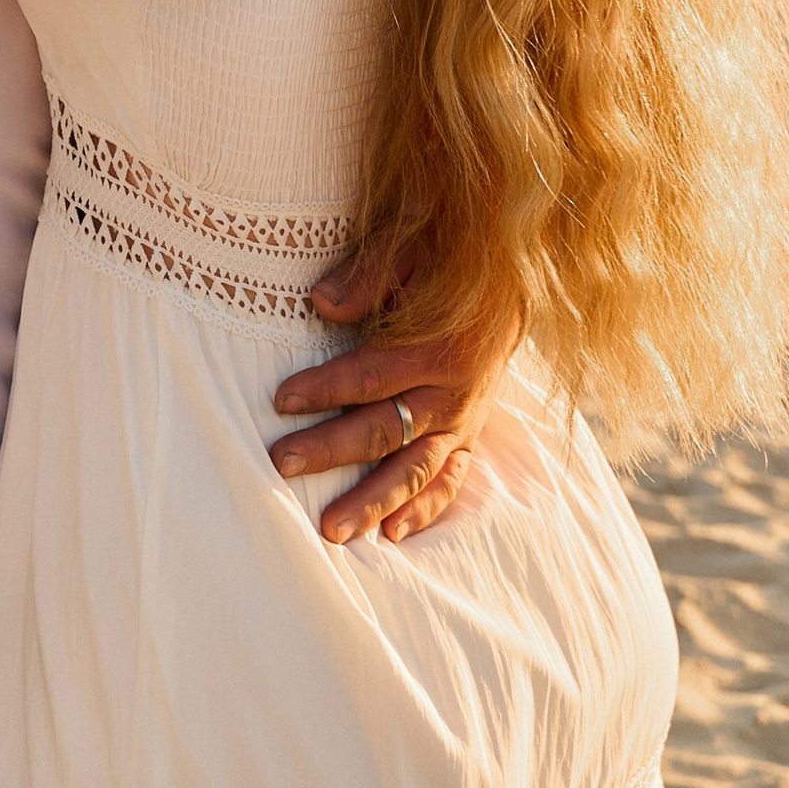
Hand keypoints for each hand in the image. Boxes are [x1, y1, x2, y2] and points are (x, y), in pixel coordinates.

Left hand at [269, 238, 517, 546]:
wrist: (508, 287)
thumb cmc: (445, 265)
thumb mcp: (409, 253)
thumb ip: (366, 279)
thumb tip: (319, 302)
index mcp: (437, 347)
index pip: (370, 376)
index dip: (325, 388)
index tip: (281, 400)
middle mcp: (451, 394)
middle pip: (384, 430)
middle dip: (330, 449)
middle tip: (282, 464)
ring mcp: (462, 422)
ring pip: (415, 470)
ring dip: (372, 501)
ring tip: (330, 529)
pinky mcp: (469, 438)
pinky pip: (449, 481)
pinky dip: (424, 510)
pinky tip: (391, 534)